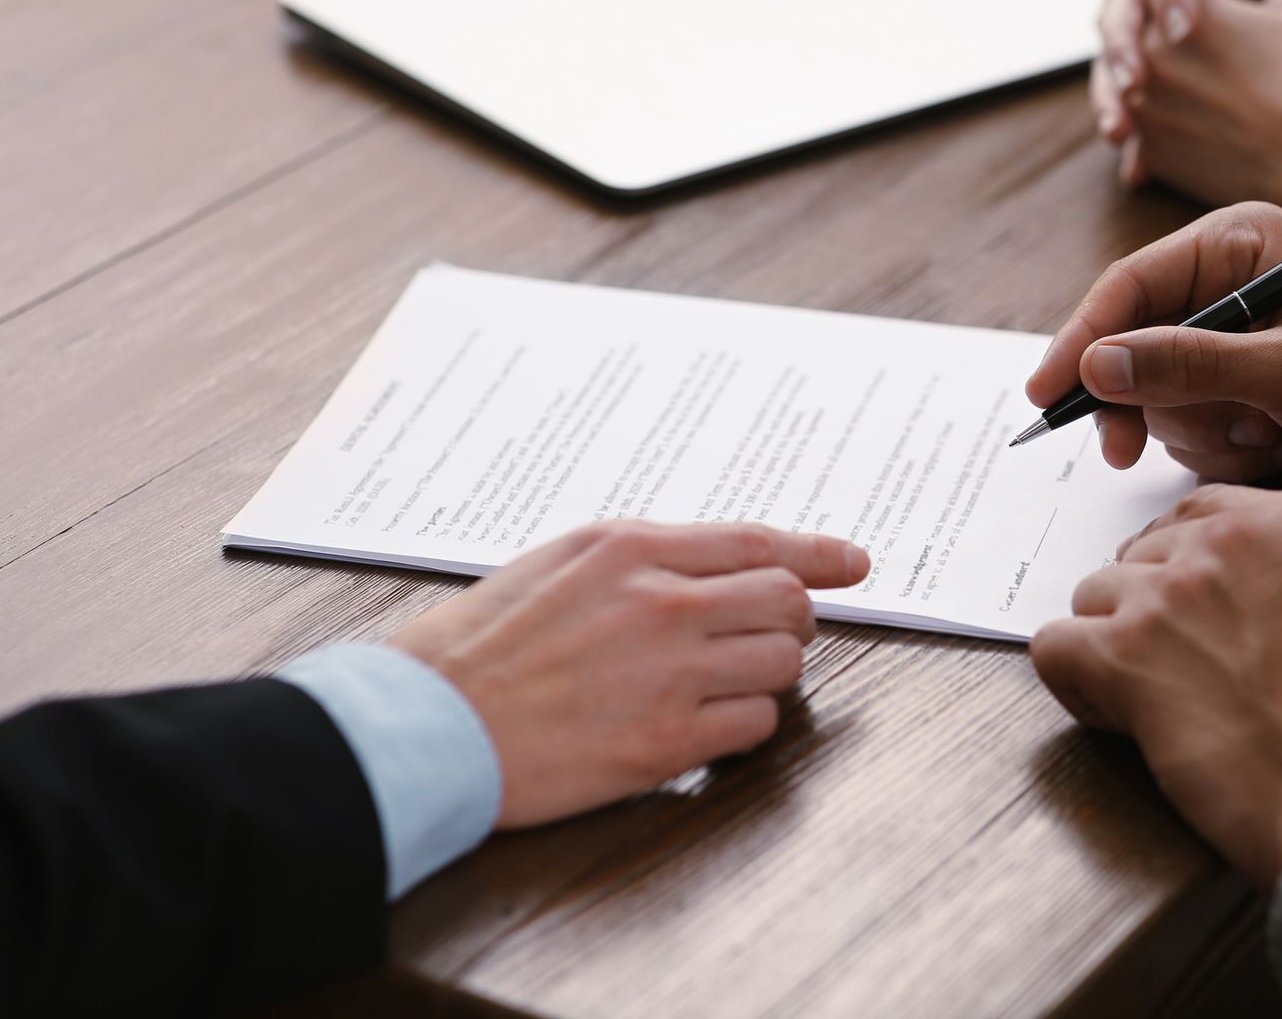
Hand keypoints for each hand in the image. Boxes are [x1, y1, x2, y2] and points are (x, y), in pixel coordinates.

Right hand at [391, 521, 868, 827]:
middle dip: (790, 618)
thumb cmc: (477, 647)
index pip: (757, 540)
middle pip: (785, 599)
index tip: (855, 561)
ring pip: (783, 661)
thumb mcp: (557, 564)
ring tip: (727, 683)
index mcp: (630, 547)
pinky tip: (706, 726)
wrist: (427, 724)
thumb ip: (638, 559)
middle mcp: (661, 602)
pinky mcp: (666, 742)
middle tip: (770, 635)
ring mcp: (669, 672)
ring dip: (769, 672)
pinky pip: (756, 724)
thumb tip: (708, 565)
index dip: (819, 551)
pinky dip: (745, 724)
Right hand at [1025, 202, 1281, 536]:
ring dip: (1196, 429)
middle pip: (1128, 343)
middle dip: (1140, 399)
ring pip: (1154, 395)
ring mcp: (1234, 344)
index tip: (1048, 393)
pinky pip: (1187, 427)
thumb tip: (1095, 365)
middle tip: (1122, 450)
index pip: (1130, 284)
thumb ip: (1188, 365)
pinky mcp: (1244, 395)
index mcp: (1240, 243)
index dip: (1082, 338)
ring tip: (1260, 436)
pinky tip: (1273, 448)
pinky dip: (1218, 449)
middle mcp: (1229, 286)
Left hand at [1031, 485, 1281, 886]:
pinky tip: (1111, 715)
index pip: (1204, 514)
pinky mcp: (1125, 657)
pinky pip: (1053, 647)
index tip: (1199, 611)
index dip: (1191, 565)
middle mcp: (1227, 543)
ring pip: (1095, 595)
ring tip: (1152, 702)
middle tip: (1178, 667)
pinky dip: (1072, 684)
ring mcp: (1170, 596)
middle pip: (1145, 553)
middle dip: (1153, 606)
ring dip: (1114, 645)